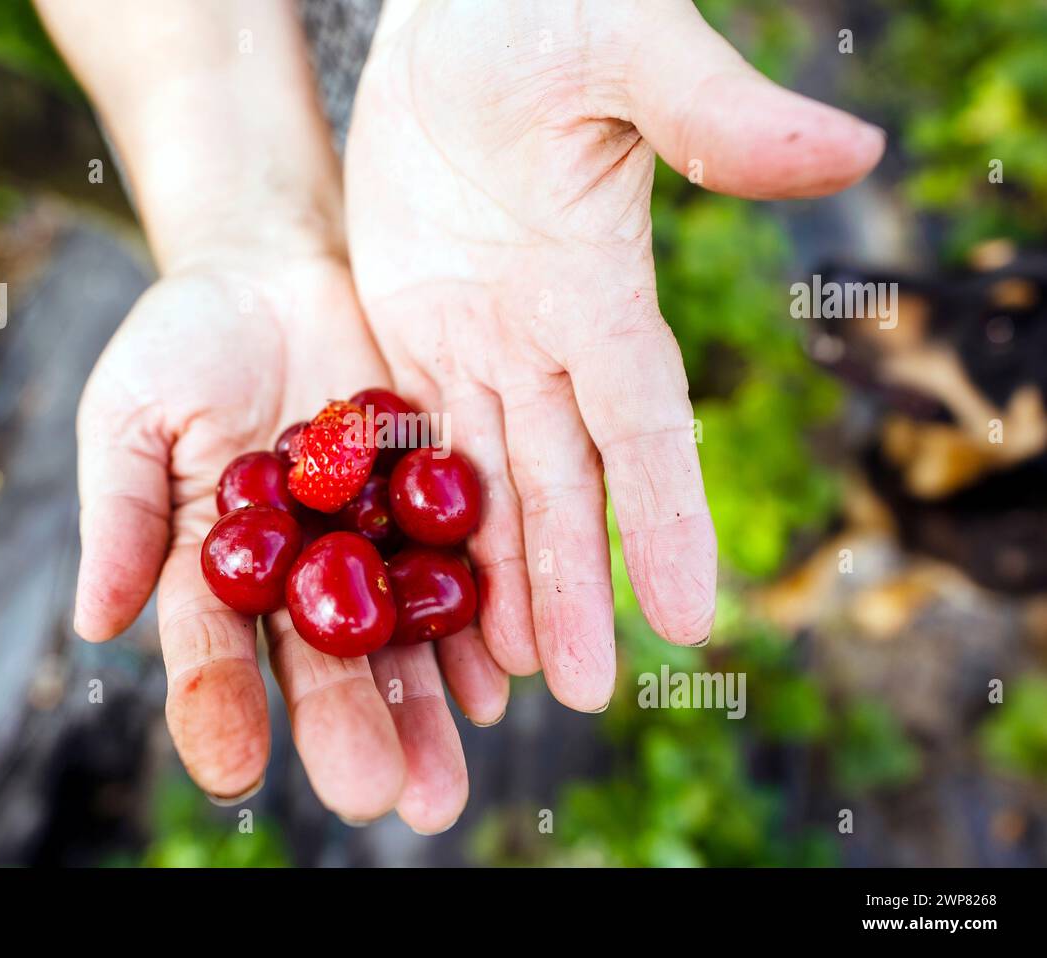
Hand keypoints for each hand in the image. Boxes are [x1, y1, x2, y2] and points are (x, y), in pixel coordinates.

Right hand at [73, 251, 506, 829]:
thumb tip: (96, 620)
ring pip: (399, 637)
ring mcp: (371, 544)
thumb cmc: (185, 337)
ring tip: (445, 779)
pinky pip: (460, 566)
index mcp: (214, 568)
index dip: (218, 707)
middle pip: (321, 663)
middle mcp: (298, 576)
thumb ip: (125, 512)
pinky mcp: (434, 500)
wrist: (280, 265)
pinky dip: (477, 623)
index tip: (233, 771)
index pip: (211, 650)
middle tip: (378, 796)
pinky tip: (496, 679)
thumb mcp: (133, 411)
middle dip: (348, 728)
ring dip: (425, 707)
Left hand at [345, 0, 884, 709]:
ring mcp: (477, 346)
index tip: (689, 616)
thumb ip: (713, 114)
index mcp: (601, 291)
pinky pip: (409, 447)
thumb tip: (850, 148)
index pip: (644, 425)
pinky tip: (415, 589)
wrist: (447, 16)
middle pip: (563, 483)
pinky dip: (418, 522)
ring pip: (488, 486)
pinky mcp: (413, 338)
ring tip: (499, 678)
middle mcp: (546, 340)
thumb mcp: (622, 53)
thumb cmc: (537, 15)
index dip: (667, 518)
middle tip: (576, 694)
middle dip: (571, 586)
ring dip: (495, 580)